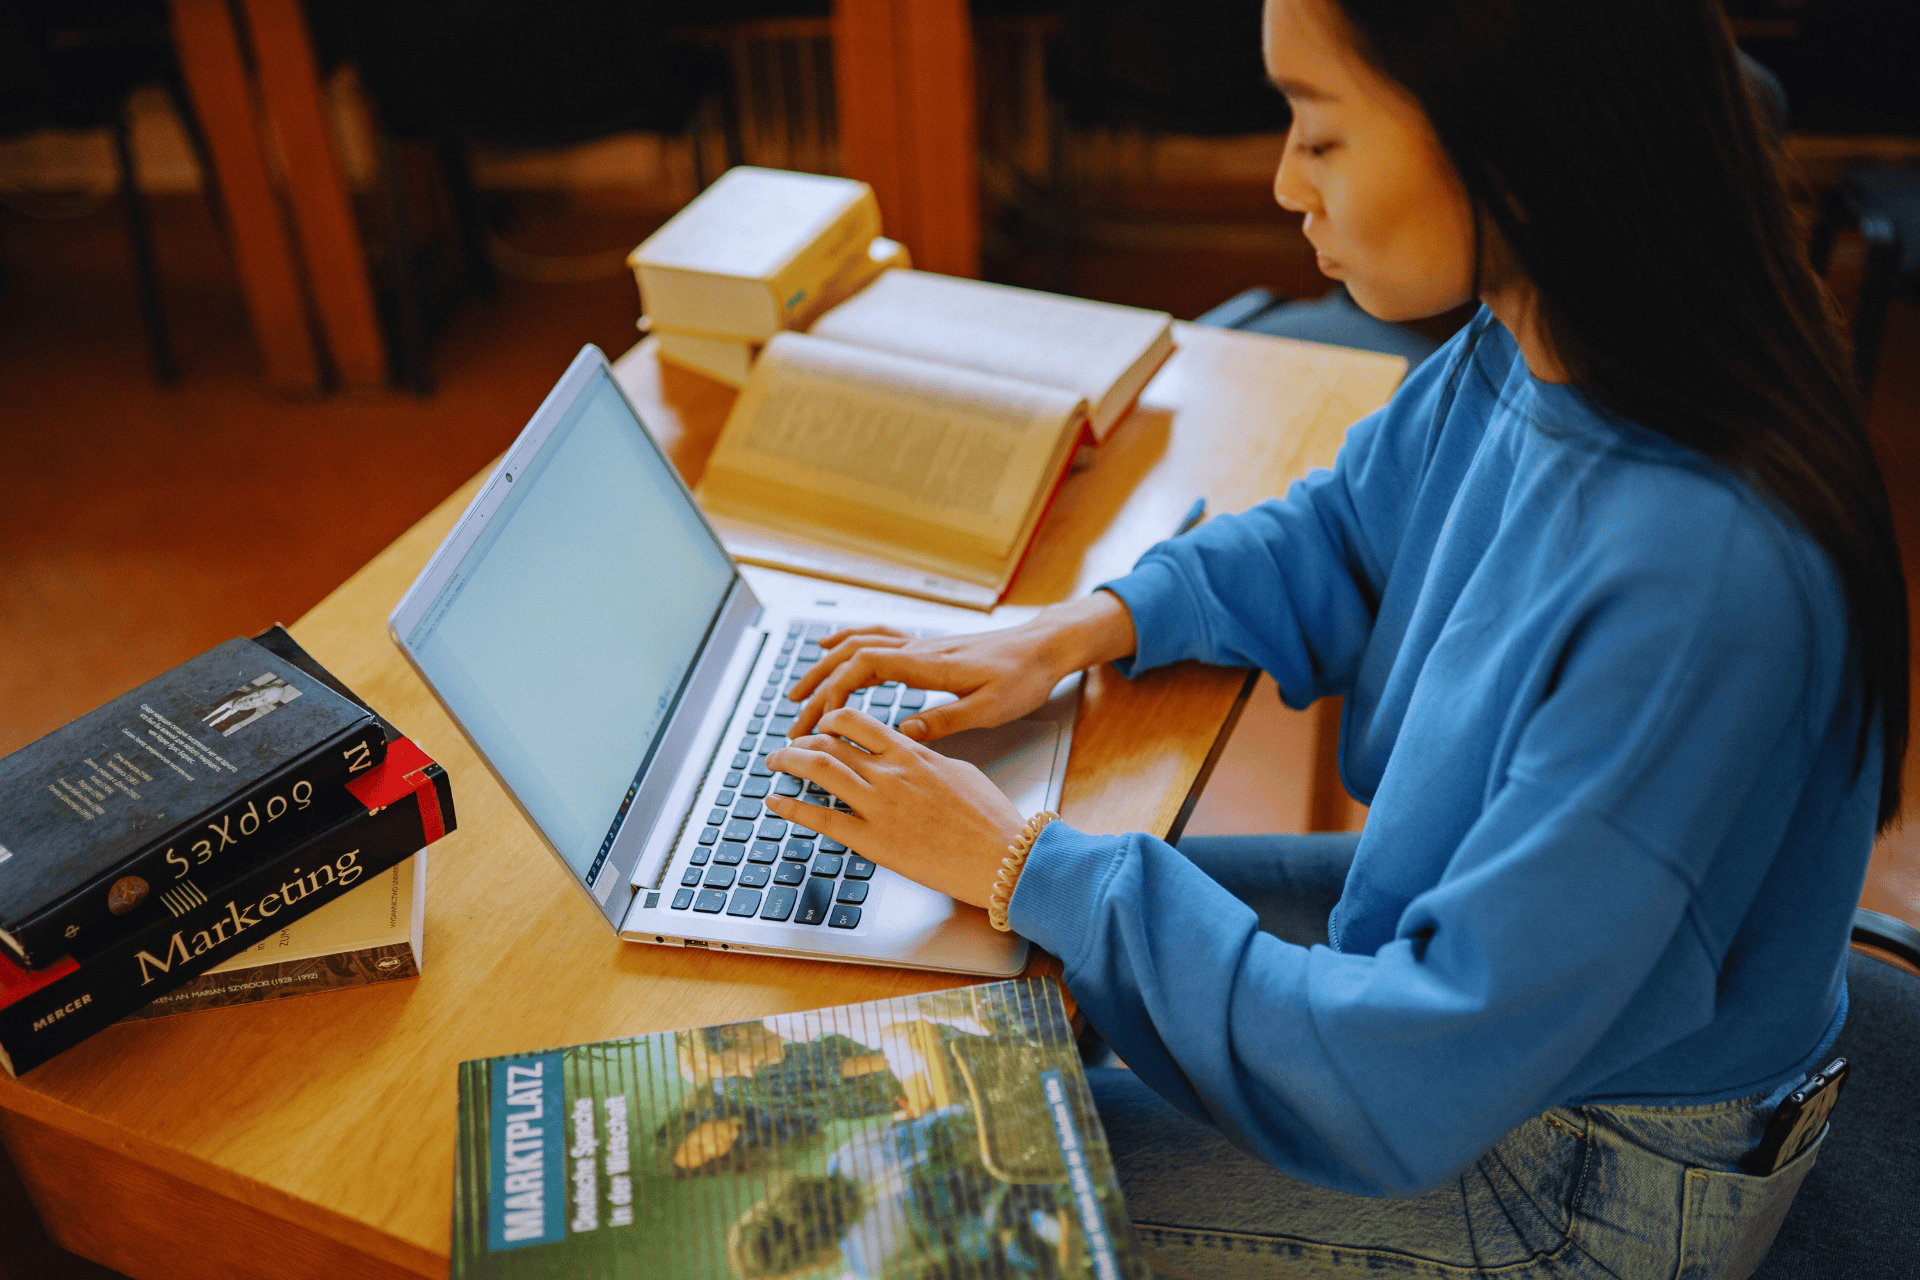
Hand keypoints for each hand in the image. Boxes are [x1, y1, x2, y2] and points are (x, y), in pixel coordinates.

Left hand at [766, 708, 1023, 908]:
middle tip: (787, 747)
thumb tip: (914, 756)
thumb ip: (929, 760)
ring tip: (774, 763)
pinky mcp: (873, 840)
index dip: (830, 721)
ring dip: (789, 763)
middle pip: (830, 743)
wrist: (1005, 856)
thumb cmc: (992, 819)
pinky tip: (775, 802)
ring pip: (819, 770)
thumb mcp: (962, 772)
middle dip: (801, 742)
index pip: (857, 723)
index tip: (819, 727)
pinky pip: (821, 819)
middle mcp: (890, 773)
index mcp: (912, 753)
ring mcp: (879, 806)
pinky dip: (792, 807)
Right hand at [785, 593, 1137, 741]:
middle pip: (851, 657)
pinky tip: (830, 647)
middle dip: (817, 687)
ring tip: (797, 692)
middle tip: (794, 720)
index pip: (866, 666)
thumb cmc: (1023, 677)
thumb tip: (903, 732)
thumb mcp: (991, 707)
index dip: (836, 689)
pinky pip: (874, 638)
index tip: (820, 718)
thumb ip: (946, 720)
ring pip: (857, 646)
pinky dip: (845, 641)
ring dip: (823, 667)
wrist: (1044, 646)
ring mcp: (919, 646)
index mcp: (929, 665)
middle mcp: (917, 650)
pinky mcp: (925, 649)